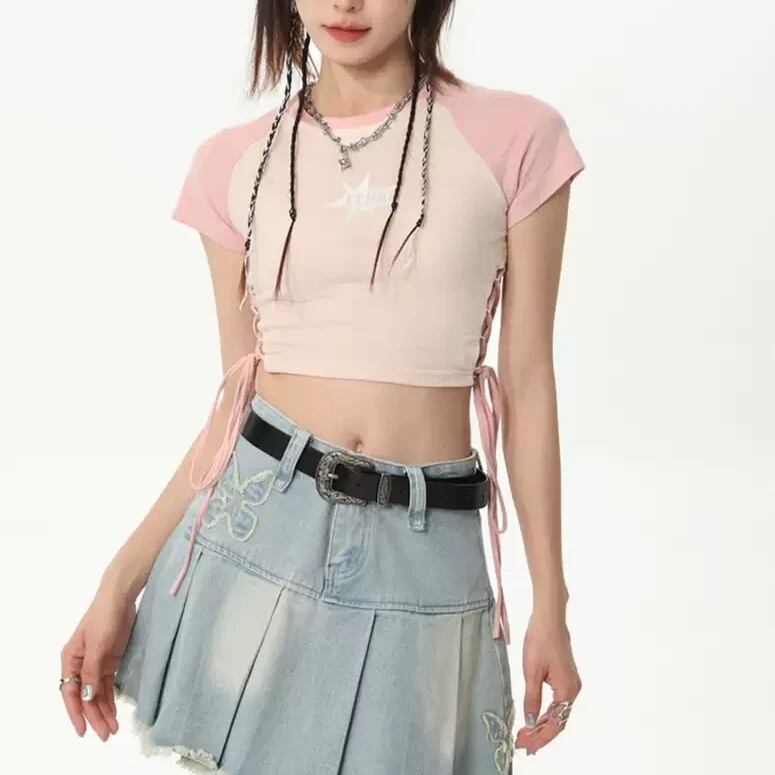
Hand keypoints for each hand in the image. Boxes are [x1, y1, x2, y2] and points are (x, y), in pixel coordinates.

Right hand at [59, 581, 136, 740]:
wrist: (121, 597)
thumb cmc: (105, 617)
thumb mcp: (98, 645)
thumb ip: (92, 672)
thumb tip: (86, 697)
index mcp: (71, 659)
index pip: (70, 693)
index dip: (76, 713)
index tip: (84, 730)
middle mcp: (80, 664)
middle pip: (85, 697)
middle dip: (94, 716)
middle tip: (105, 735)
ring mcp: (96, 663)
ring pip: (96, 694)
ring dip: (103, 711)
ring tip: (111, 730)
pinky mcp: (109, 660)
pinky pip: (107, 686)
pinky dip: (110, 700)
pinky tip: (114, 714)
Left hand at [513, 610, 581, 755]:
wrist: (549, 619)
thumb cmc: (540, 641)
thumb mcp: (531, 671)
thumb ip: (532, 698)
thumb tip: (530, 721)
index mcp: (567, 690)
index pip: (555, 723)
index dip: (540, 737)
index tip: (524, 745)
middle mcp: (573, 690)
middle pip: (558, 720)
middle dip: (540, 734)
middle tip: (521, 742)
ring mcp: (571, 683)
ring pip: (558, 712)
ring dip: (542, 724)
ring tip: (525, 734)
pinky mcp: (565, 677)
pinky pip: (557, 702)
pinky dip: (546, 712)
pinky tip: (534, 717)